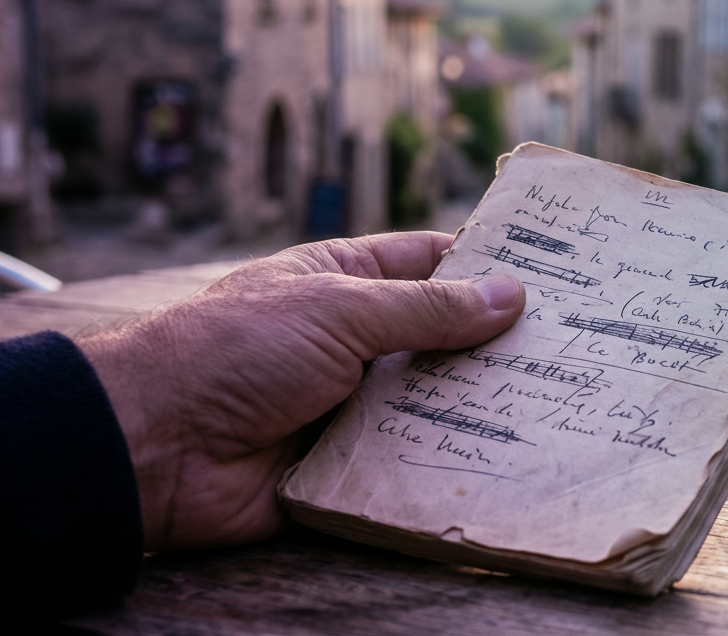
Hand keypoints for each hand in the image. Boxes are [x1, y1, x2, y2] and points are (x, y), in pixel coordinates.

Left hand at [77, 232, 524, 550]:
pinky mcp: (346, 464)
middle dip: (493, 345)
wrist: (157, 446)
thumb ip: (426, 308)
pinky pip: (407, 461)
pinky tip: (505, 460)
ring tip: (555, 404)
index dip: (484, 266)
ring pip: (430, 402)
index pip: (427, 264)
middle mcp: (351, 341)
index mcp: (342, 283)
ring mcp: (349, 403)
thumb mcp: (339, 310)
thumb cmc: (235, 351)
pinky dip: (444, 461)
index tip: (552, 274)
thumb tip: (511, 294)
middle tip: (570, 348)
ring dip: (476, 407)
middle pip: (438, 339)